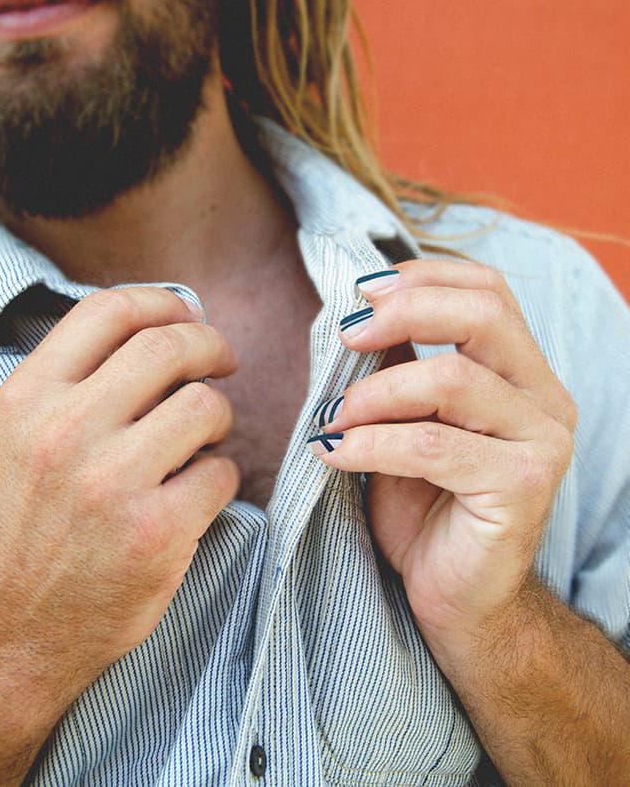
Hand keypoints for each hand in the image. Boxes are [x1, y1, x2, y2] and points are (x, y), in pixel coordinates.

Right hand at [0, 287, 237, 689]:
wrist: (14, 629)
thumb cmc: (27, 525)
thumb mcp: (22, 435)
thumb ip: (77, 377)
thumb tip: (165, 323)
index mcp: (27, 399)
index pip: (110, 310)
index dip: (165, 301)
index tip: (189, 315)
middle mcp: (64, 433)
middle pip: (170, 346)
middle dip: (211, 345)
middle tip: (223, 361)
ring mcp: (110, 484)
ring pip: (207, 405)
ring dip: (220, 416)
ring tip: (203, 438)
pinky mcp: (155, 533)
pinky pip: (223, 472)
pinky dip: (221, 476)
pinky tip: (196, 492)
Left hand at [310, 260, 576, 657]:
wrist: (456, 599)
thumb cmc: (425, 507)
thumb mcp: (405, 423)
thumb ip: (395, 369)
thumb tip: (356, 316)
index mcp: (524, 373)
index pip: (489, 291)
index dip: (423, 278)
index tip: (360, 295)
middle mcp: (546, 399)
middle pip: (484, 315)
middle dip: (403, 314)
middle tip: (345, 338)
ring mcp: (543, 442)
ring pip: (451, 380)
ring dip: (373, 394)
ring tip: (331, 419)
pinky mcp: (524, 486)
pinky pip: (433, 445)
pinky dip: (371, 443)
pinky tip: (334, 454)